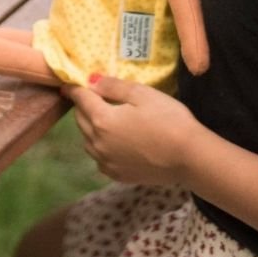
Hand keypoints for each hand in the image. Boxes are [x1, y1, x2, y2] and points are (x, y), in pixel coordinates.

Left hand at [65, 75, 197, 186]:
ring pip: (87, 140)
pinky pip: (99, 157)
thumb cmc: (168, 120)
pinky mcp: (117, 175)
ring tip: (103, 119)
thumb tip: (92, 81)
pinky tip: (112, 142)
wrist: (190, 158)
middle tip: (91, 98)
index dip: (74, 89)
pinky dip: (99, 146)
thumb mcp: (142, 94)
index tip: (67, 84)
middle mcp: (98, 143)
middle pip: (81, 120)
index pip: (81, 99)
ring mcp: (106, 162)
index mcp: (102, 120)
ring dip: (89, 127)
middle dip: (83, 107)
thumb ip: (113, 86)